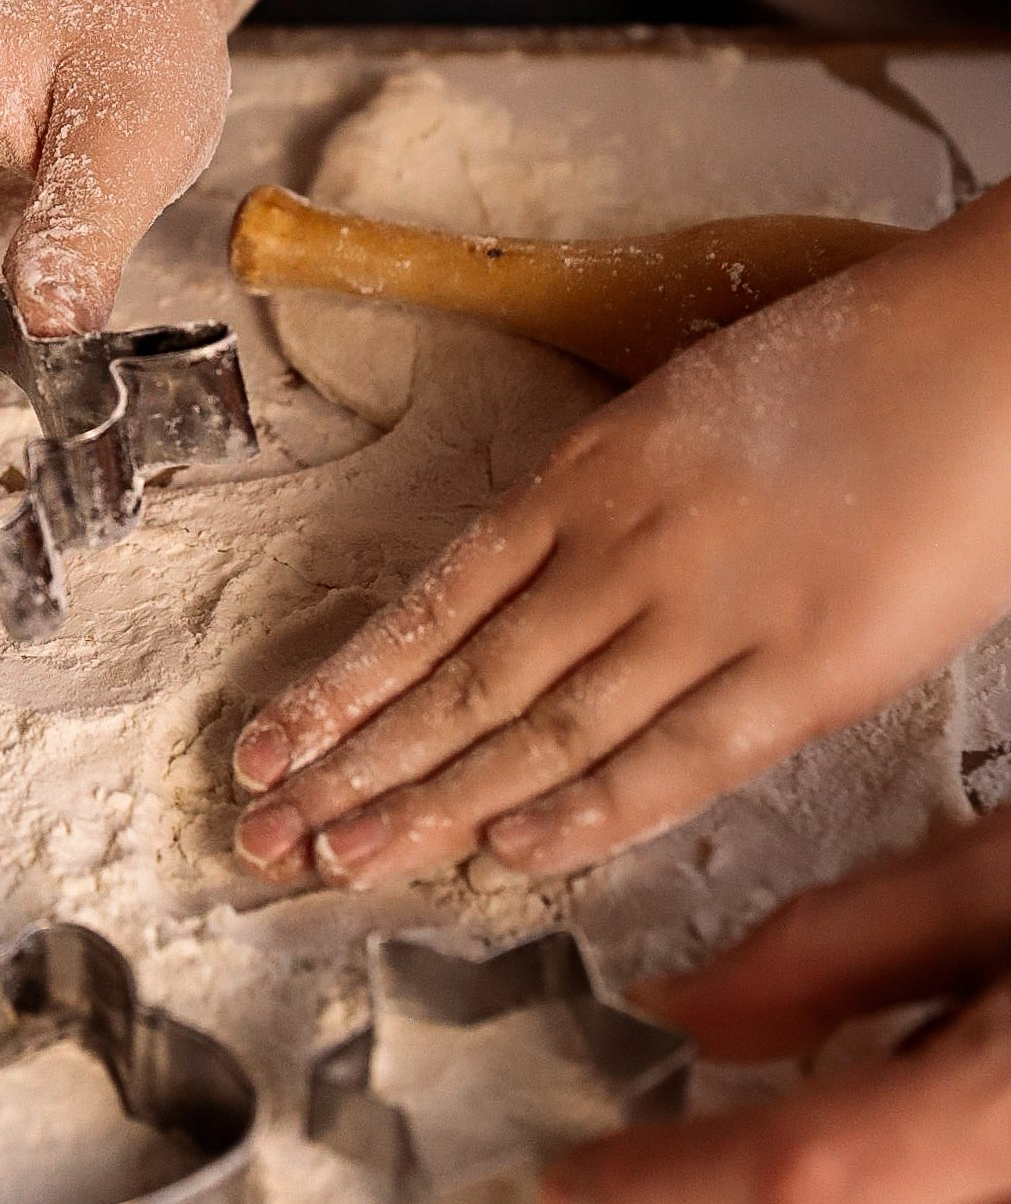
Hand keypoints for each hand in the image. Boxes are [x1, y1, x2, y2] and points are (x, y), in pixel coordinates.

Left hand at [229, 199, 1010, 885]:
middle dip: (356, 764)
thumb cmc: (849, 361)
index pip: (431, 603)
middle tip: (264, 833)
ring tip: (342, 856)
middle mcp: (626, 546)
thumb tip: (538, 578)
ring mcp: (712, 612)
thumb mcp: (685, 407)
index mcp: (589, 473)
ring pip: (541, 728)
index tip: (267, 741)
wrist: (984, 347)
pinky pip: (675, 758)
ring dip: (435, 801)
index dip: (344, 684)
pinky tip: (507, 848)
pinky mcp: (805, 671)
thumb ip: (609, 498)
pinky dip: (587, 810)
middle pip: (462, 680)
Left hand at [539, 809, 1010, 1203]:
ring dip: (925, 1197)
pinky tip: (1010, 1092)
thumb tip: (684, 1011)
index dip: (670, 1185)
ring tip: (981, 1059)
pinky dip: (982, 1197)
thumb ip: (834, 949)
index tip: (570, 1186)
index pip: (806, 1174)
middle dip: (829, 1181)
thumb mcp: (1004, 873)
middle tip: (863, 1056)